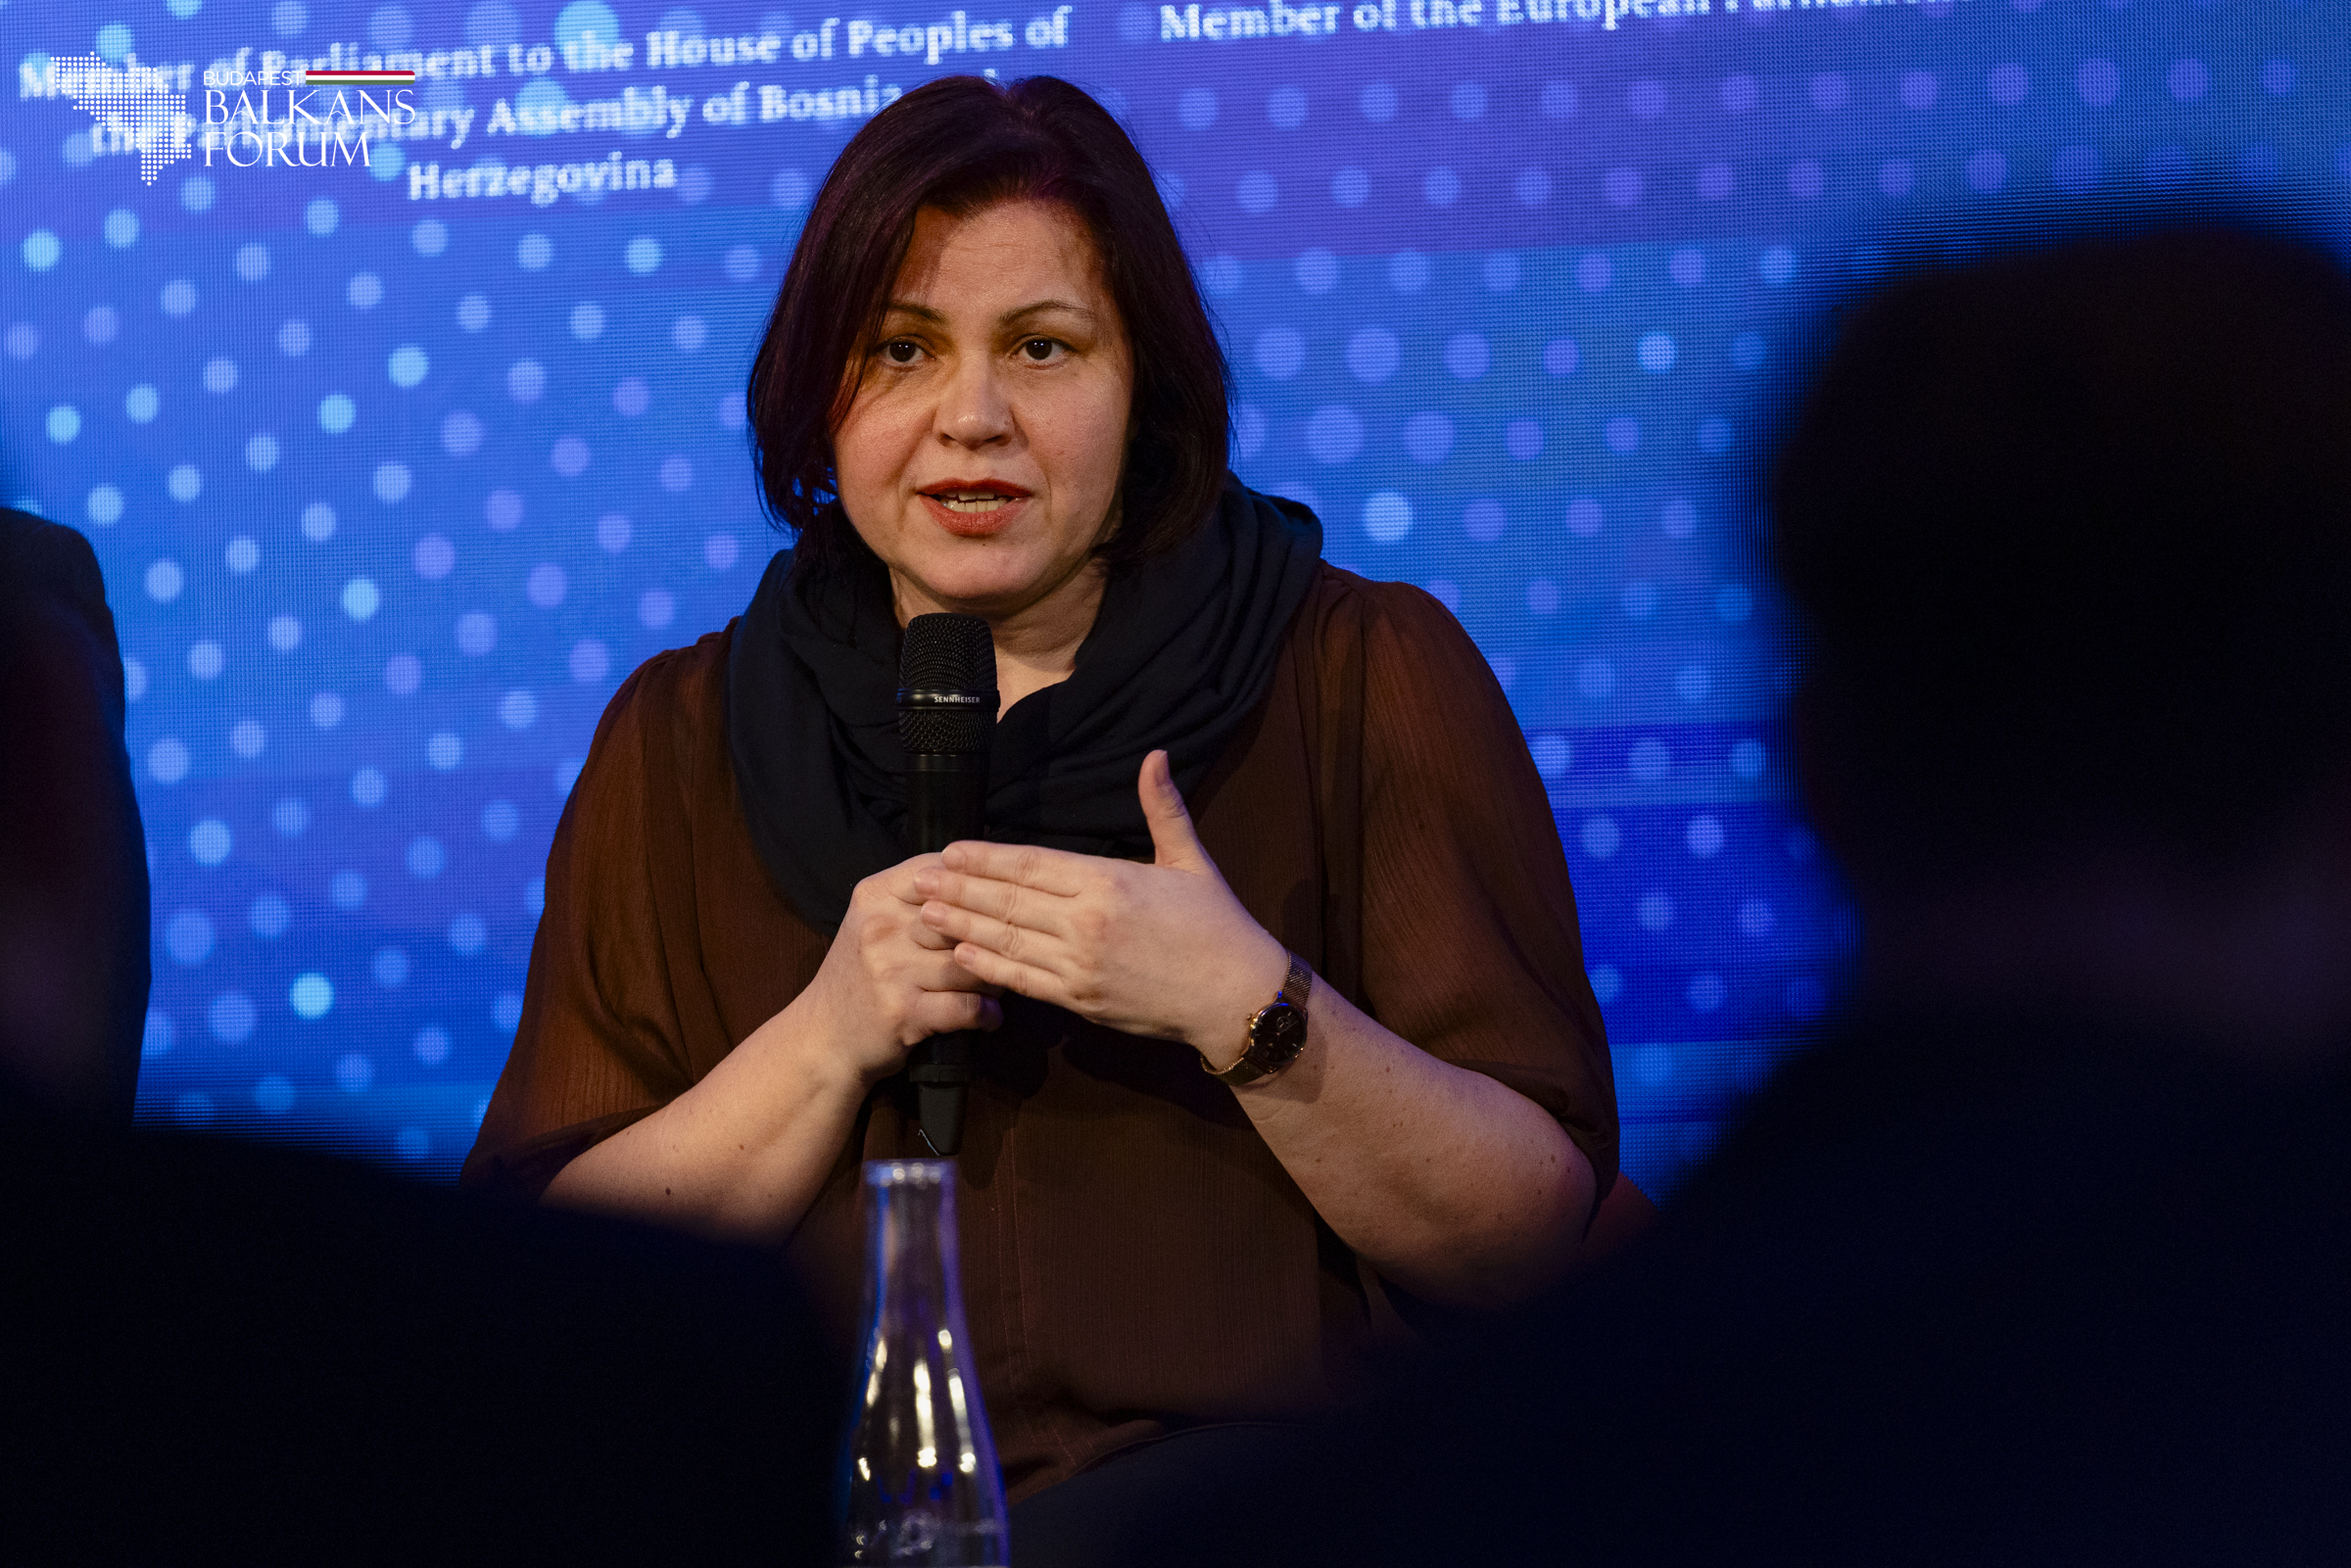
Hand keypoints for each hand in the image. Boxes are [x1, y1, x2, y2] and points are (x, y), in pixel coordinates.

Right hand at [796, 852, 1003, 1088]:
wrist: (824, 1037)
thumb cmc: (860, 975)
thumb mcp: (873, 923)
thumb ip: (916, 898)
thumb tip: (984, 877)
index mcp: (875, 896)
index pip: (942, 872)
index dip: (979, 884)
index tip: (1002, 900)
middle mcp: (881, 927)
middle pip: (964, 918)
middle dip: (993, 936)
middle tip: (1011, 949)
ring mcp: (891, 970)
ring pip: (972, 963)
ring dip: (996, 978)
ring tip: (1001, 983)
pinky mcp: (904, 1011)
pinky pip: (967, 1007)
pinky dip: (987, 1015)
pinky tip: (990, 1016)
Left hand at [914, 750, 1286, 1055]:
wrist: (1235, 995)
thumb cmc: (1217, 925)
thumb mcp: (1191, 860)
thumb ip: (1163, 808)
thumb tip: (1155, 755)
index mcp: (1109, 880)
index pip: (1032, 864)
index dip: (987, 858)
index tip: (951, 850)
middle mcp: (1087, 921)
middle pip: (1008, 900)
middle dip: (959, 890)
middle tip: (917, 879)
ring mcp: (1081, 964)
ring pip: (1007, 941)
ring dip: (961, 927)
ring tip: (924, 914)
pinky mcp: (1081, 1001)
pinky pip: (1024, 981)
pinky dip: (989, 968)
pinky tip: (960, 956)